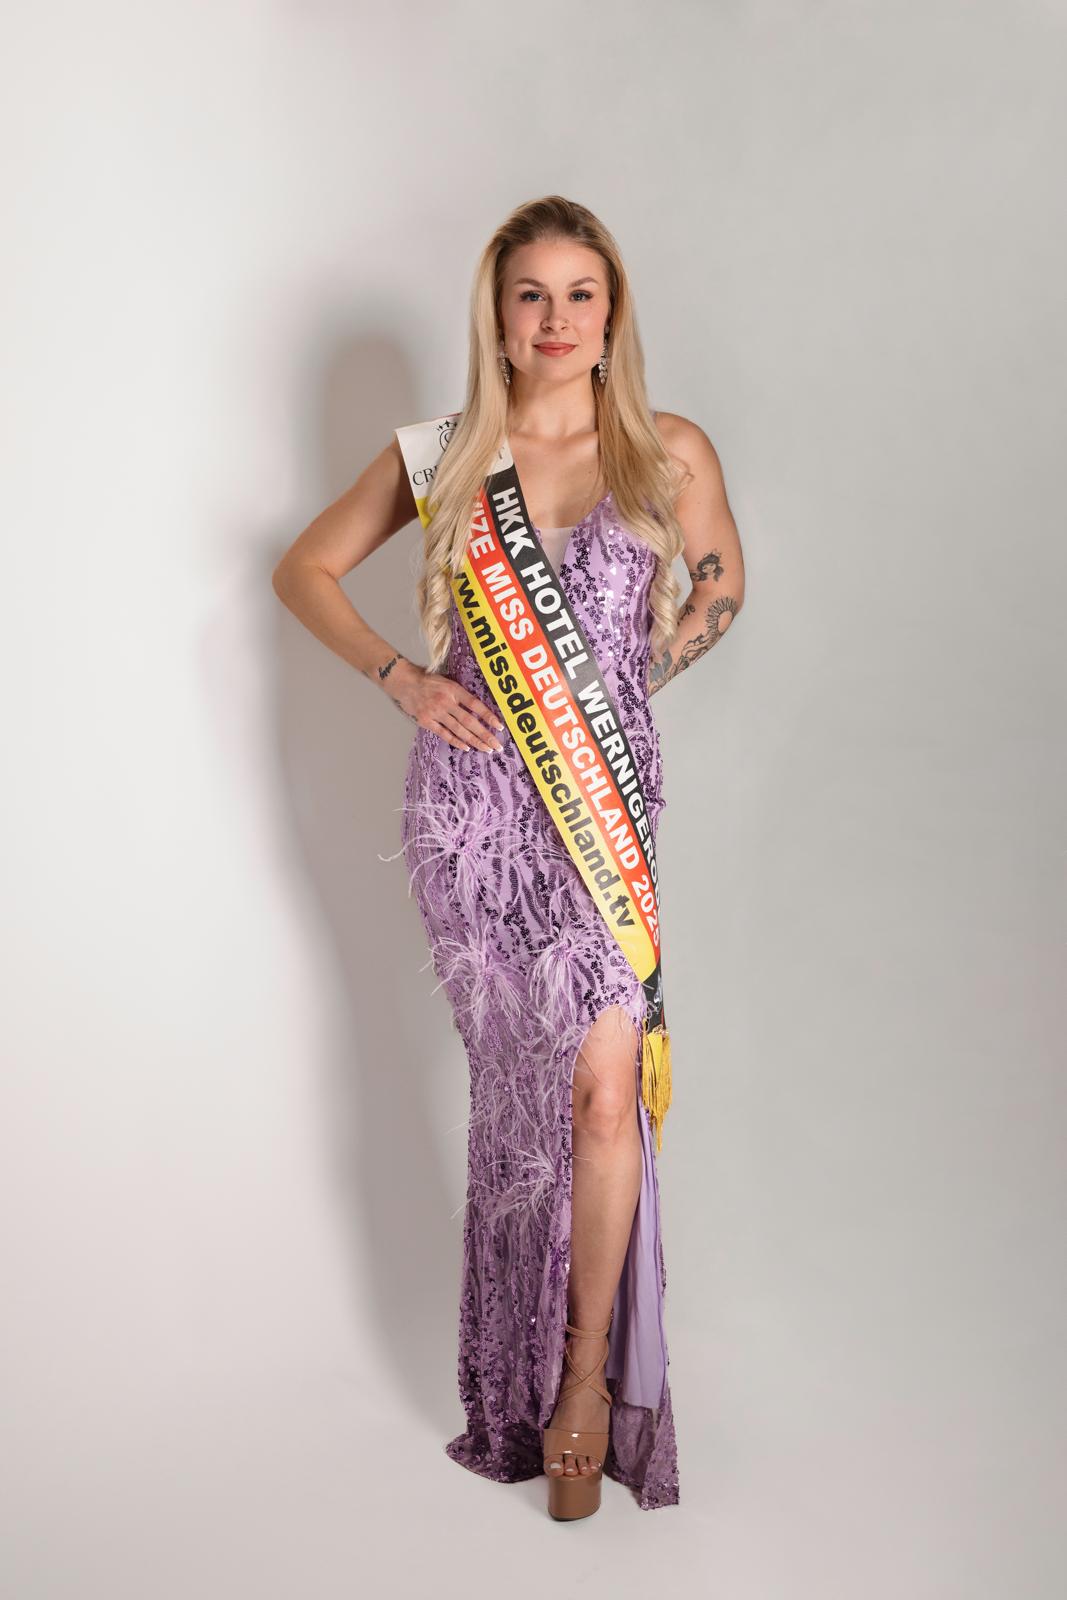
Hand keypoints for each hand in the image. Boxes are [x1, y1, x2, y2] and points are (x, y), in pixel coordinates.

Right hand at [384, 659, 503, 752]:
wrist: (405, 683)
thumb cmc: (428, 681)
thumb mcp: (447, 681)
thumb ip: (461, 694)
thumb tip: (480, 707)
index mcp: (454, 690)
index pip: (475, 705)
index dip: (489, 716)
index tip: (500, 726)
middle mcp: (446, 701)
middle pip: (469, 721)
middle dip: (485, 735)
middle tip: (496, 745)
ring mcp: (436, 712)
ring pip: (459, 730)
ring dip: (474, 741)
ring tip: (486, 749)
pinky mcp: (426, 721)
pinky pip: (445, 734)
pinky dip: (456, 741)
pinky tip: (467, 747)